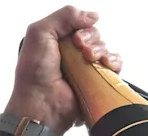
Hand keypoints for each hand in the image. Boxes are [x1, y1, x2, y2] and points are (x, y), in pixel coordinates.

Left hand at [6, 7, 120, 131]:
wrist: (41, 106)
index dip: (81, 27)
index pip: (79, 24)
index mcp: (56, 41)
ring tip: (90, 60)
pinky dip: (114, 62)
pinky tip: (106, 64)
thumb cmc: (34, 75)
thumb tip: (92, 16)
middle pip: (93, 35)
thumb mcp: (39, 33)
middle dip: (91, 39)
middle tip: (81, 50)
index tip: (74, 39)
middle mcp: (70, 54)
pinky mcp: (95, 83)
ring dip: (101, 50)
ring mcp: (83, 69)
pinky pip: (113, 67)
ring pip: (104, 49)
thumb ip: (63, 16)